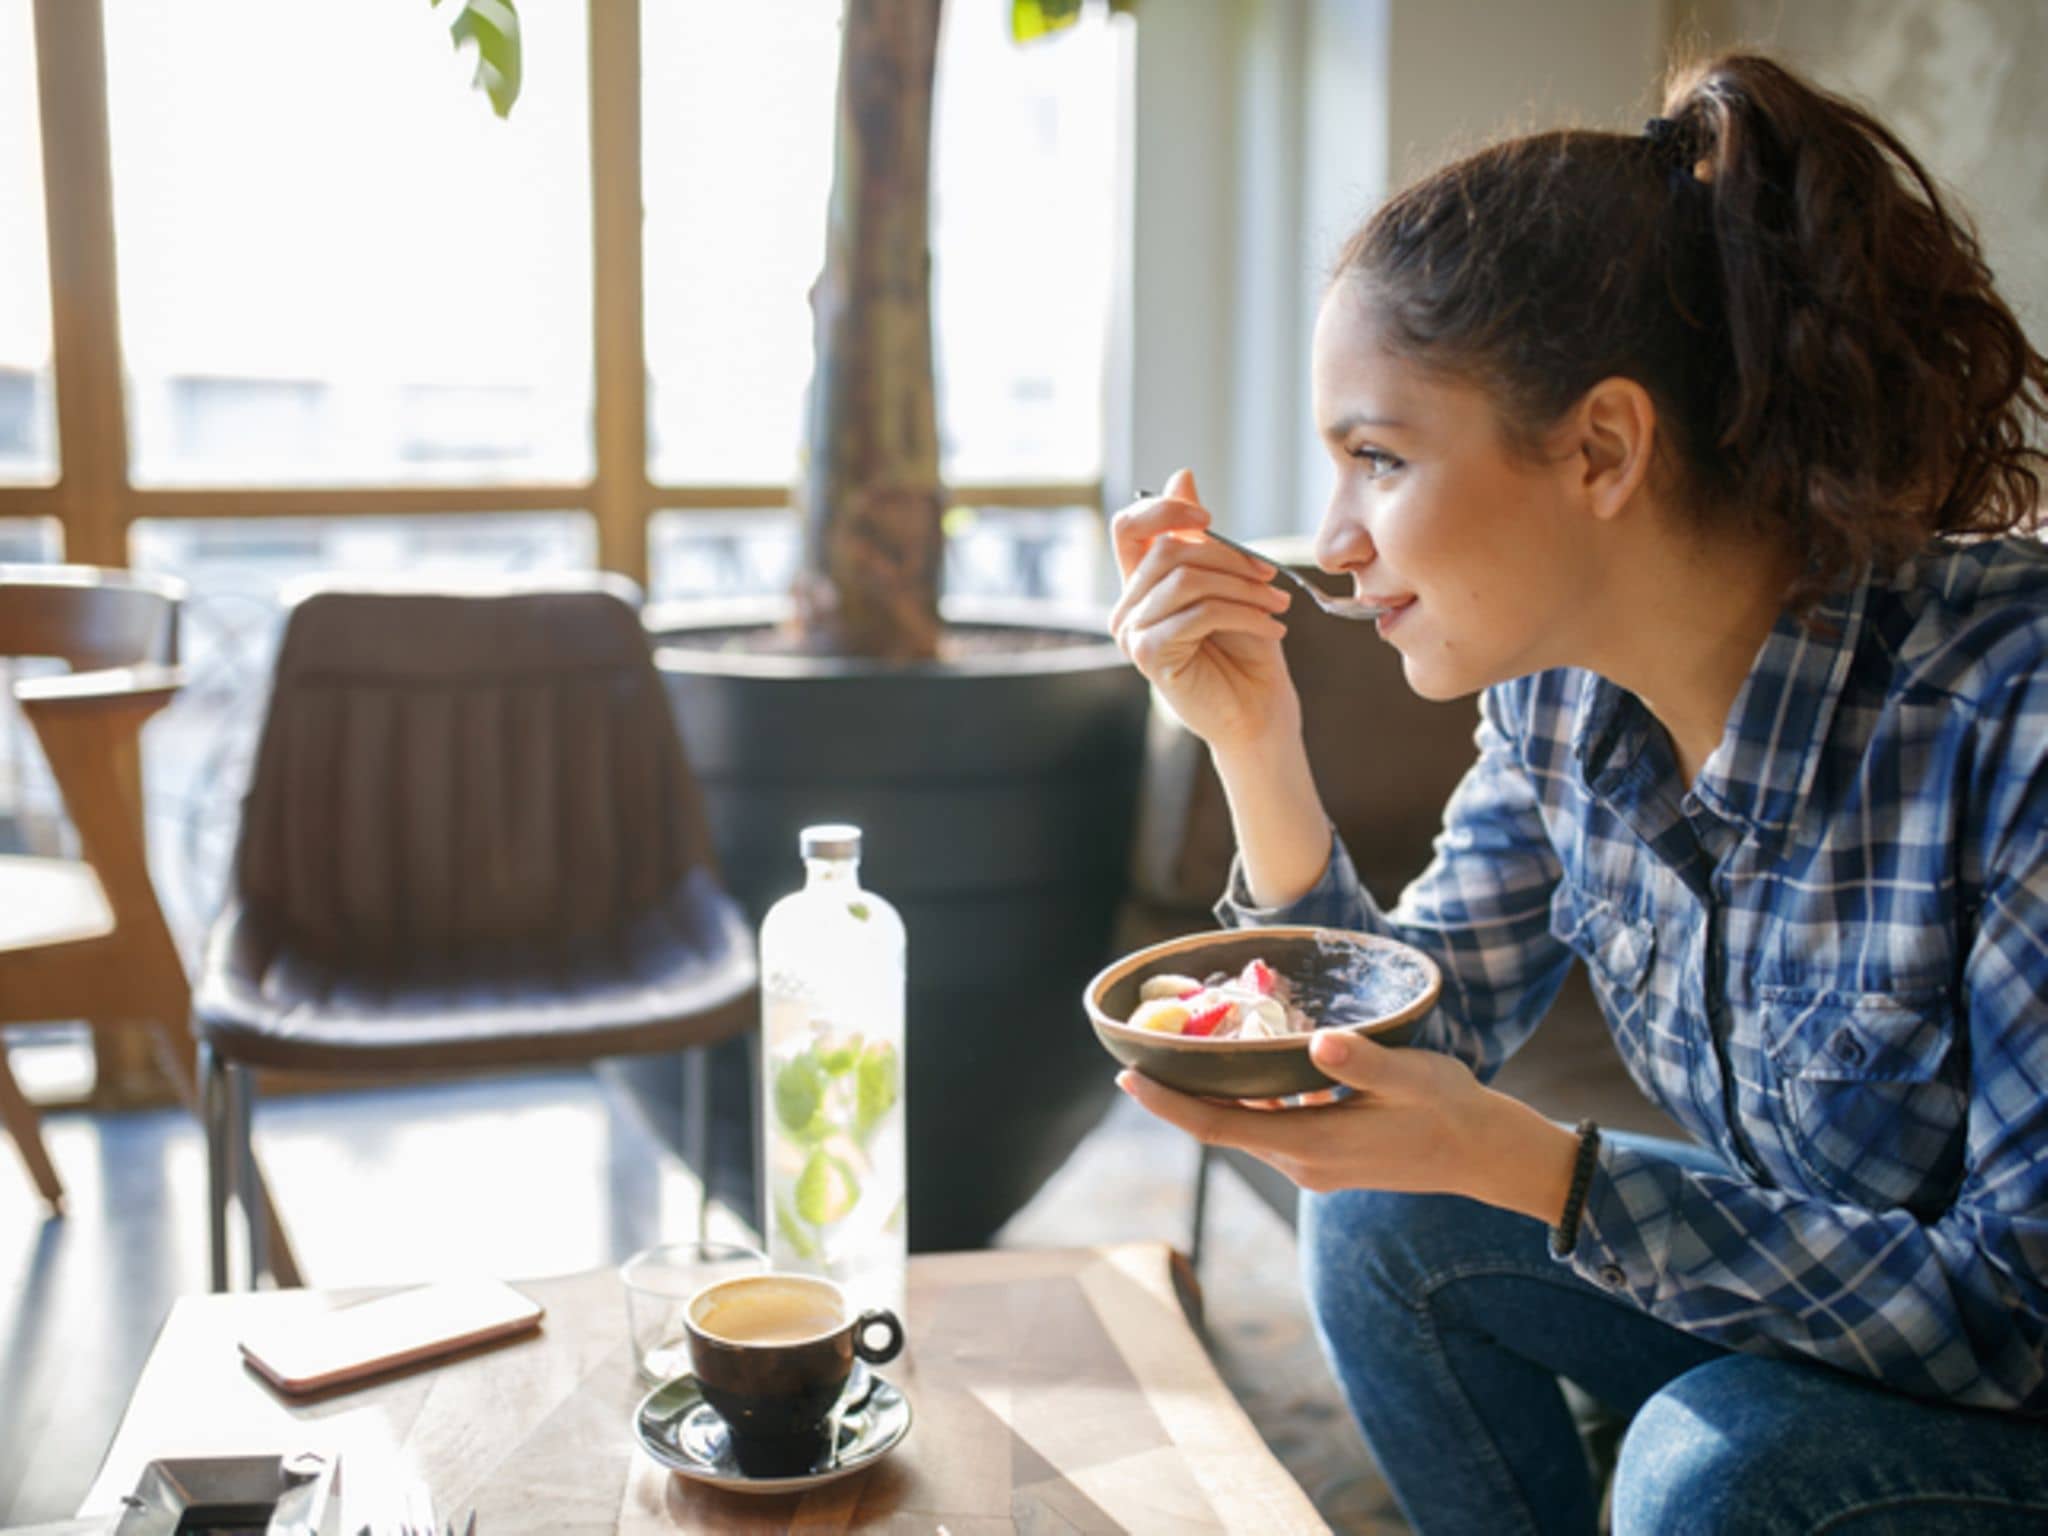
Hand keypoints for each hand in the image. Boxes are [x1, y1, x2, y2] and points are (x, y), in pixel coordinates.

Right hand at [1108, 468, 1299, 753]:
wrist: (1258, 713)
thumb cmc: (1245, 649)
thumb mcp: (1230, 582)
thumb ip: (1202, 537)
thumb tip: (1182, 476)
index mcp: (1142, 584)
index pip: (1129, 526)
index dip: (1163, 510)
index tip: (1208, 520)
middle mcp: (1128, 606)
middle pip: (1168, 550)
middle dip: (1228, 557)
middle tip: (1271, 576)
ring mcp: (1133, 632)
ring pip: (1185, 579)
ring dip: (1242, 587)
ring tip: (1277, 606)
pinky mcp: (1149, 655)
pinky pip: (1197, 613)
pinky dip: (1243, 614)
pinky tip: (1273, 629)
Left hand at [1117, 1030, 1580, 1222]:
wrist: (1485, 1154)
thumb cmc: (1450, 1110)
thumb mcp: (1412, 1077)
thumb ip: (1363, 1061)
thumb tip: (1318, 1044)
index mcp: (1311, 1146)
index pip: (1219, 1125)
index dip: (1169, 1104)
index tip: (1126, 1078)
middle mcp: (1301, 1162)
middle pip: (1221, 1126)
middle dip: (1177, 1093)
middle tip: (1139, 1046)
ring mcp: (1312, 1164)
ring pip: (1245, 1126)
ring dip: (1213, 1093)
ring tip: (1180, 1046)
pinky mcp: (1325, 1156)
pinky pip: (1270, 1125)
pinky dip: (1249, 1096)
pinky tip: (1244, 1061)